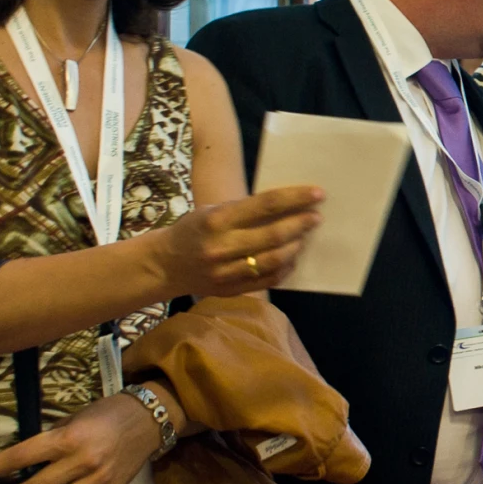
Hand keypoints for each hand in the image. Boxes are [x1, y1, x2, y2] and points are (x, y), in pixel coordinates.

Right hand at [148, 185, 321, 297]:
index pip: (266, 205)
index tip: (317, 194)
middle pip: (274, 235)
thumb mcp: (213, 211)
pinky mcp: (231, 289)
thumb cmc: (194, 230)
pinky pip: (268, 279)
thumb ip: (245, 211)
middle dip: (301, 224)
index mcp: (218, 219)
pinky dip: (285, 267)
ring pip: (274, 259)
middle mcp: (223, 246)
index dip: (295, 198)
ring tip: (305, 236)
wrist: (165, 264)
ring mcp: (227, 271)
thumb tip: (287, 205)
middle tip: (316, 217)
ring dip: (296, 246)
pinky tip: (292, 257)